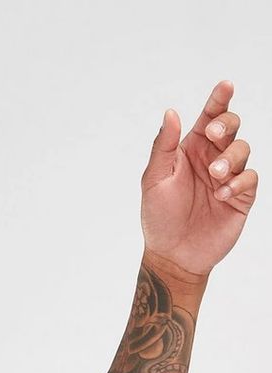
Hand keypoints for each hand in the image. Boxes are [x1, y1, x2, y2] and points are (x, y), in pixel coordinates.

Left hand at [140, 79, 257, 277]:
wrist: (172, 255)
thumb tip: (171, 113)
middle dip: (227, 123)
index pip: (208, 117)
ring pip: (243, 149)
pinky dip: (238, 182)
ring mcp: (227, 177)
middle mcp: (211, 159)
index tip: (225, 85)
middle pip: (231, 126)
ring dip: (231, 157)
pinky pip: (250, 178)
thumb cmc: (159, 218)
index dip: (219, 100)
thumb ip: (163, 147)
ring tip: (215, 174)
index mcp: (190, 150)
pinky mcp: (240, 197)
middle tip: (213, 134)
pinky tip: (222, 194)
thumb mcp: (154, 181)